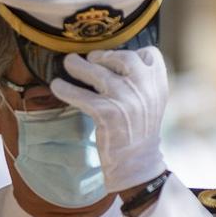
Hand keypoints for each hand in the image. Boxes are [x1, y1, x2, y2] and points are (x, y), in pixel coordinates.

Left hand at [49, 46, 168, 192]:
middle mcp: (144, 88)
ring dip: (78, 65)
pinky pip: (80, 95)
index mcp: (158, 84)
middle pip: (122, 57)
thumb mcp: (151, 102)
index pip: (149, 54)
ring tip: (69, 62)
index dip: (132, 52)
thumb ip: (141, 81)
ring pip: (97, 72)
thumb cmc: (139, 130)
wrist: (137, 164)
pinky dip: (65, 89)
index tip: (116, 58)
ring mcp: (125, 99)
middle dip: (103, 55)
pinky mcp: (107, 113)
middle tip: (91, 60)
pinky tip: (56, 86)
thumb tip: (112, 57)